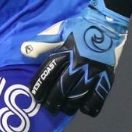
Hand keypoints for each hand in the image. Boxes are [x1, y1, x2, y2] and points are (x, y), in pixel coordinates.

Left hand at [19, 0, 131, 116]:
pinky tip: (85, 109)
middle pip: (62, 88)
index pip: (49, 72)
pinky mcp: (107, 75)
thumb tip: (23, 51)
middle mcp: (78, 63)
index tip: (35, 96)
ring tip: (64, 109)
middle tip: (49, 107)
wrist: (107, 22)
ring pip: (79, 94)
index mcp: (66, 51)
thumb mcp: (59, 30)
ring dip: (70, 105)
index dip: (40, 86)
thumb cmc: (80, 27)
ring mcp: (93, 70)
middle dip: (53, 100)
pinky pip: (100, 95)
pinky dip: (92, 105)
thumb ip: (42, 43)